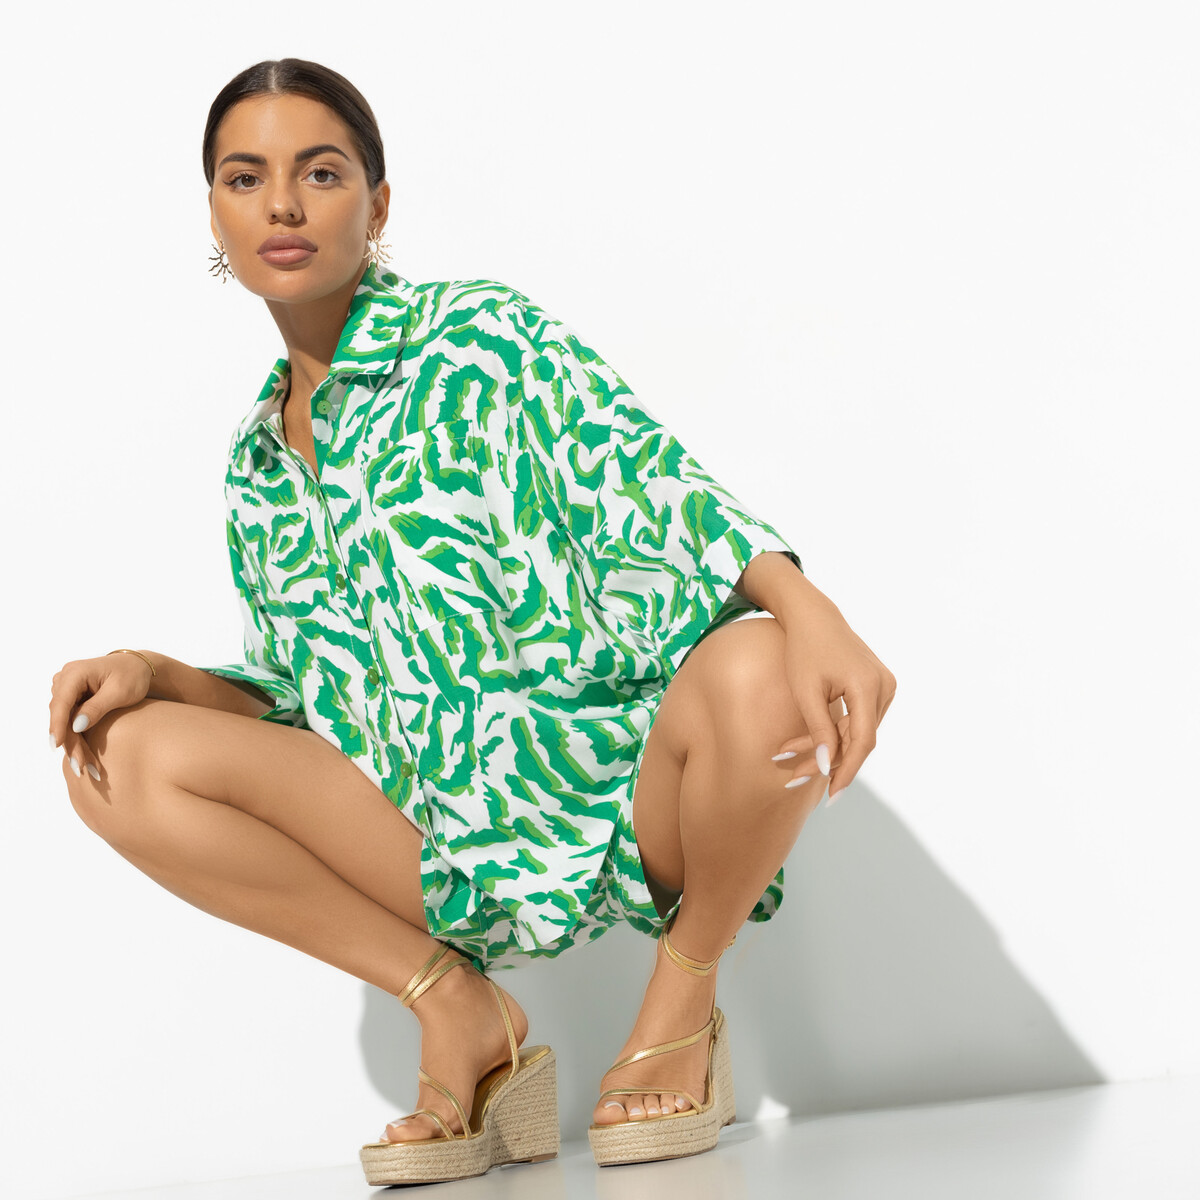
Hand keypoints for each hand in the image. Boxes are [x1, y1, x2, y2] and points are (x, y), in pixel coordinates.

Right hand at [49, 652, 154, 781]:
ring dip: (73, 745)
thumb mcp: (119, 692)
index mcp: (75, 672)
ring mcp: (66, 690)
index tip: (57, 745)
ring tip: (84, 768)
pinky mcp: (71, 700)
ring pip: (64, 723)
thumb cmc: (132, 676)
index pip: (61, 702)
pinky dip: (78, 739)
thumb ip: (97, 707)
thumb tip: (76, 726)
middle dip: (70, 743)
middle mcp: (65, 680)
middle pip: (61, 716)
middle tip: (80, 767)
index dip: (58, 725)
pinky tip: (84, 758)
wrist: (137, 668)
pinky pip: (70, 722)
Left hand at [773, 605, 895, 805]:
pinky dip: (836, 732)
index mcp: (868, 686)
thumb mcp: (806, 692)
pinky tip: (810, 744)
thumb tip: (828, 769)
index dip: (847, 771)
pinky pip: (859, 718)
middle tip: (798, 778)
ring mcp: (884, 685)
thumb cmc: (804, 650)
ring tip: (794, 761)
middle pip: (860, 739)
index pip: (863, 742)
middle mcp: (884, 686)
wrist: (813, 616)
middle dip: (830, 761)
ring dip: (830, 748)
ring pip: (859, 732)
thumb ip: (819, 730)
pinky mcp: (877, 686)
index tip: (831, 795)